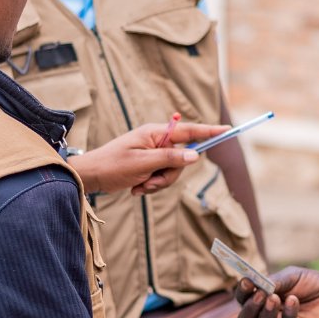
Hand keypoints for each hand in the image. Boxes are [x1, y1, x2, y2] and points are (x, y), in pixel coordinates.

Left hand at [66, 122, 228, 195]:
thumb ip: (170, 159)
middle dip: (168, 176)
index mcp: (155, 133)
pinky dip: (151, 185)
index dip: (209, 131)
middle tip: (150, 183)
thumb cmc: (113, 166)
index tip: (227, 130)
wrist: (91, 176)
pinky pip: (161, 177)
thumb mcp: (143, 164)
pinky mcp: (148, 164)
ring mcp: (152, 153)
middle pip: (181, 160)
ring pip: (172, 172)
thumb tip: (194, 155)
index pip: (189, 130)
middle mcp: (156, 141)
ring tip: (139, 186)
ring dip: (157, 183)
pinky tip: (135, 187)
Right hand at [234, 266, 318, 317]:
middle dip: (249, 310)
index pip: (242, 301)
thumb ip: (275, 281)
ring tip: (275, 298)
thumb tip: (259, 285)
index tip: (247, 282)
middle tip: (260, 295)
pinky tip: (293, 301)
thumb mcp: (290, 276)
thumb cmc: (310, 283)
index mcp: (261, 302)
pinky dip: (289, 315)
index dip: (241, 293)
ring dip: (266, 315)